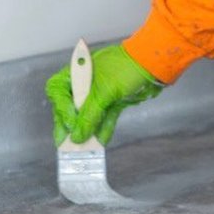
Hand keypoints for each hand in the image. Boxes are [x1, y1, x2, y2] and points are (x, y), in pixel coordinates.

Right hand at [45, 43, 162, 145]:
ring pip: (87, 115)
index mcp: (79, 70)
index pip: (58, 91)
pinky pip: (104, 117)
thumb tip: (77, 136)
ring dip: (87, 130)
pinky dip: (103, 129)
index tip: (70, 124)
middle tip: (68, 145)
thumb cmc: (127, 67)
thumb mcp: (105, 91)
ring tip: (84, 149)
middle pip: (70, 106)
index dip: (61, 109)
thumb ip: (90, 115)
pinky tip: (100, 142)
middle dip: (71, 125)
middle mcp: (85, 81)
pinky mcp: (113, 100)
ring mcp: (99, 91)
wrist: (154, 64)